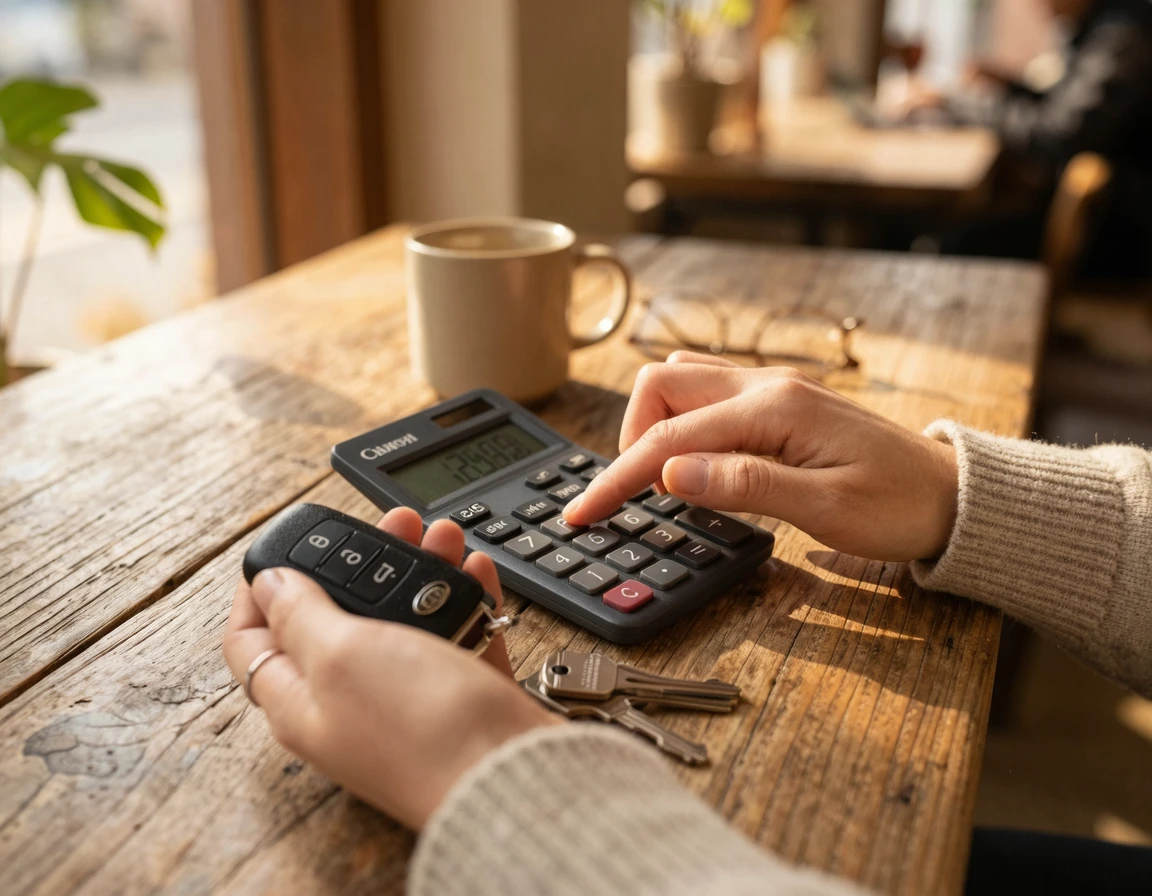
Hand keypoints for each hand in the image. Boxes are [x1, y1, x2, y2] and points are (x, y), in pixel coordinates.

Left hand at [222, 507, 560, 830]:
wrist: (513, 773)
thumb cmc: (421, 728)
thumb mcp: (340, 654)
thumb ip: (298, 614)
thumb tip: (268, 583)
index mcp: (300, 701)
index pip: (252, 641)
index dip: (258, 590)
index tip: (285, 549)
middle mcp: (349, 703)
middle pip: (339, 618)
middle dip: (361, 563)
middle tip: (389, 526)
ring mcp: (408, 701)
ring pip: (404, 619)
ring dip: (421, 570)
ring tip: (443, 536)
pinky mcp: (461, 699)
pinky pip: (457, 634)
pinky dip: (464, 598)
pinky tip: (474, 572)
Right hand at [564, 353, 958, 561]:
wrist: (952, 497)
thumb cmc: (899, 507)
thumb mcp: (826, 508)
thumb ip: (745, 484)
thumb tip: (671, 472)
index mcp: (773, 408)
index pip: (669, 439)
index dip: (617, 477)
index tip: (583, 513)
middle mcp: (767, 385)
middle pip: (661, 386)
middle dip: (629, 439)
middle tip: (634, 496)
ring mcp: (772, 389)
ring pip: (680, 383)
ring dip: (653, 426)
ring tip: (657, 481)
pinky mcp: (778, 404)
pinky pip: (708, 397)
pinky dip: (682, 424)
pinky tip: (693, 463)